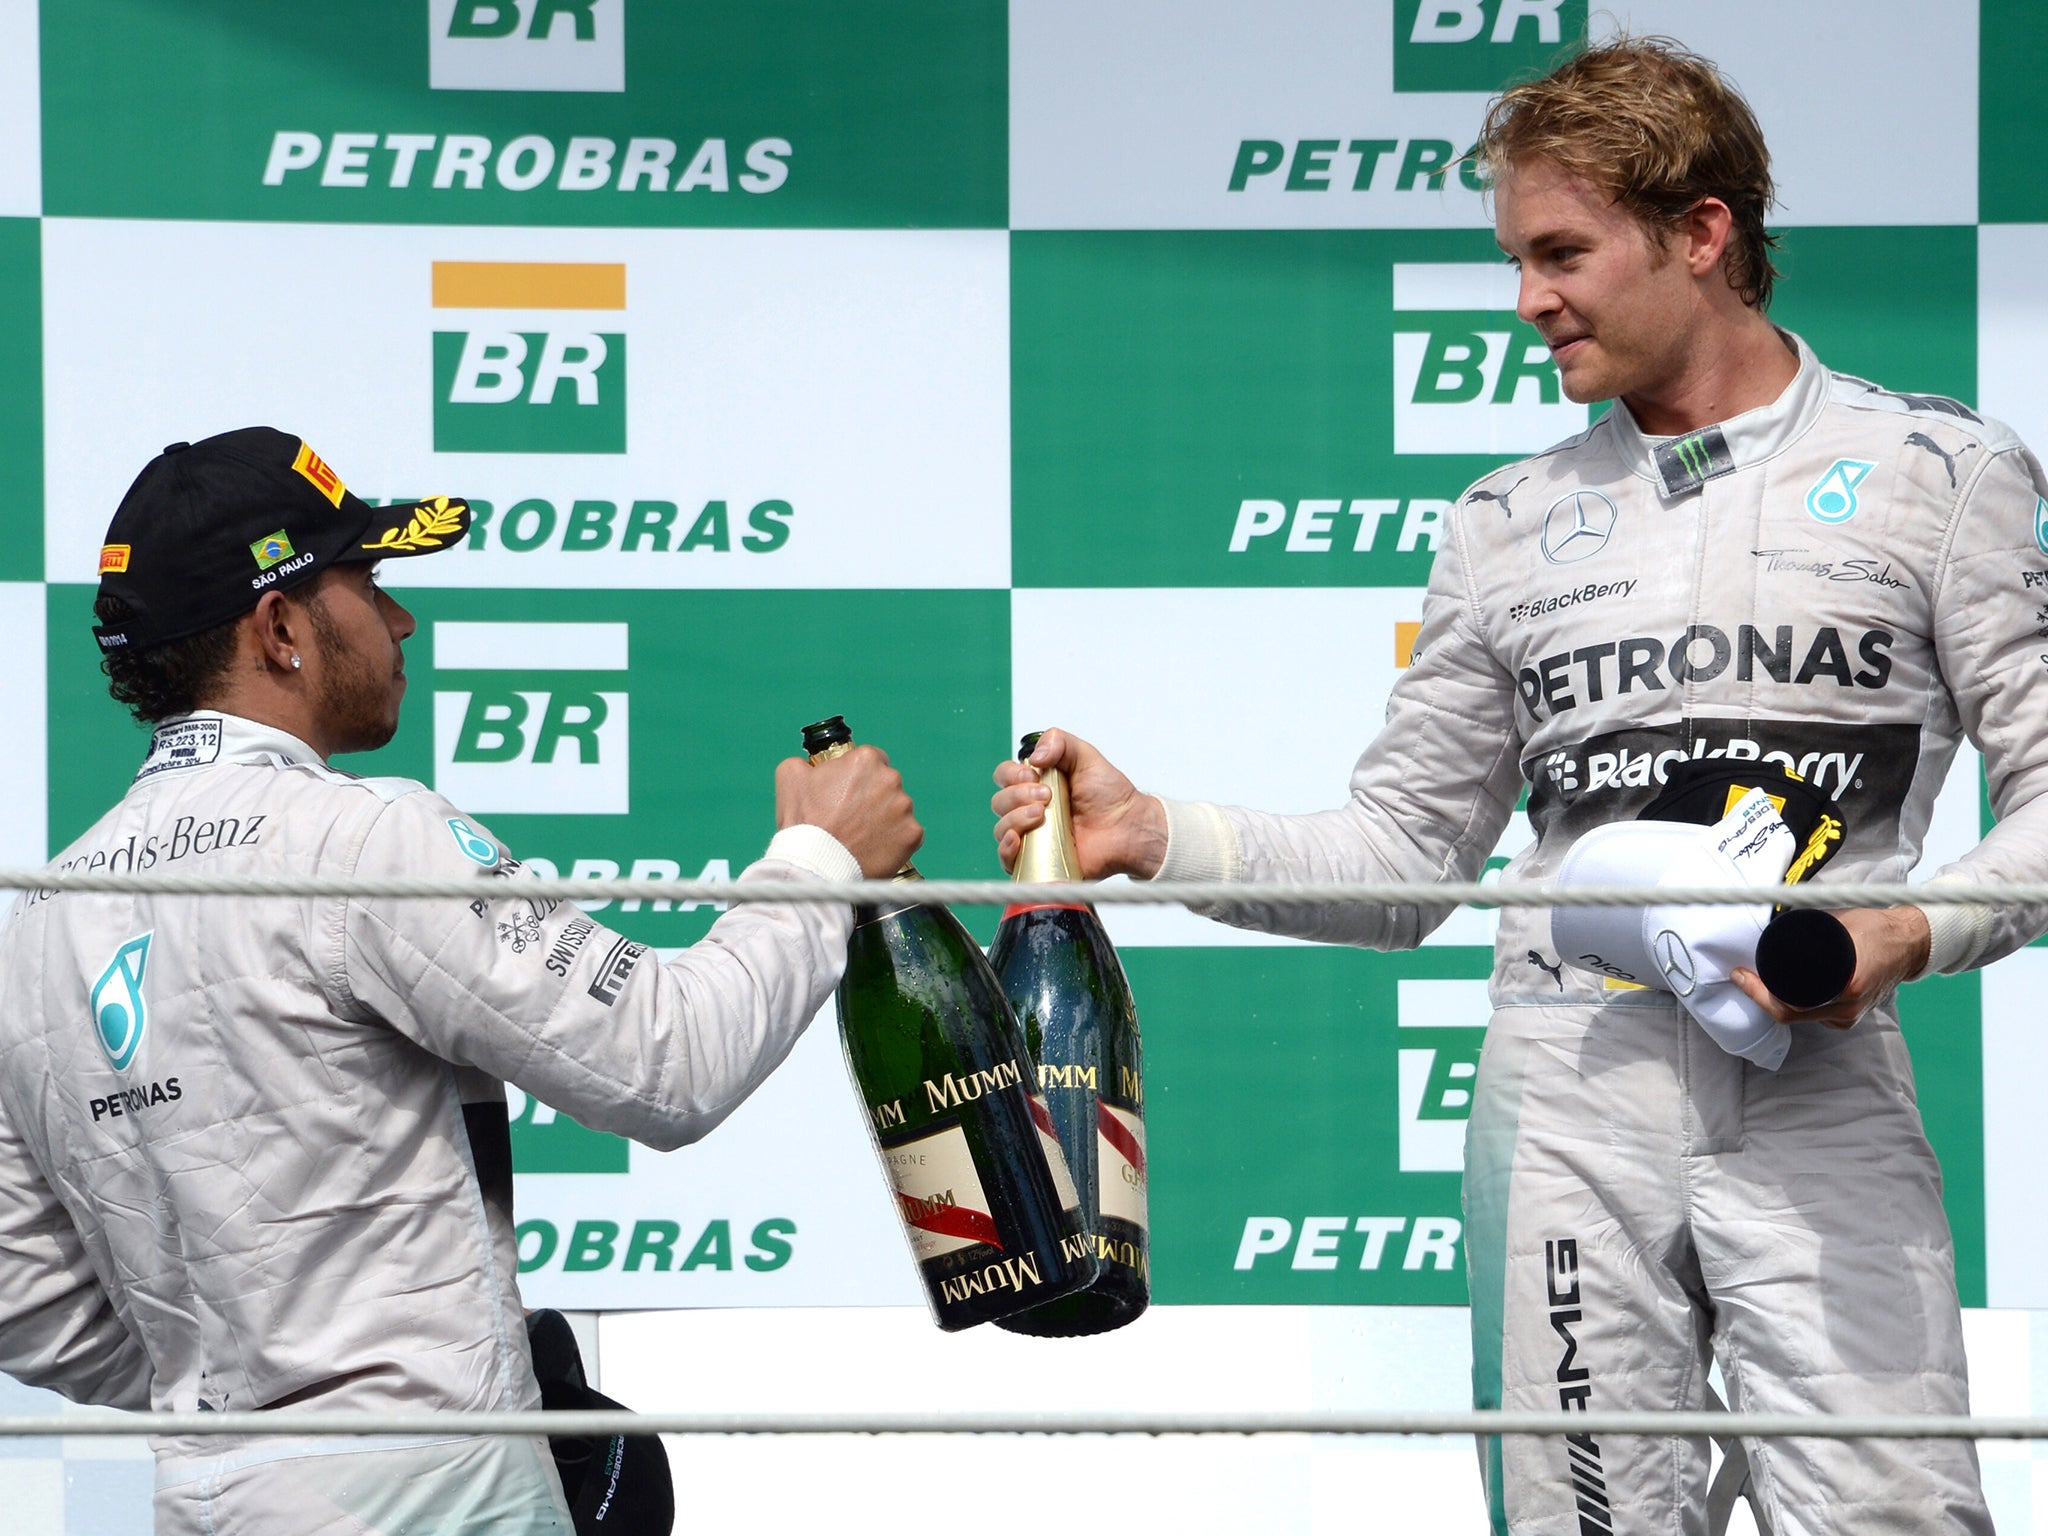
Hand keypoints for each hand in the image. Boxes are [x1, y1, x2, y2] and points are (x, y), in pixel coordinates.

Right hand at [775, 745, 922, 878]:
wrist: (816, 866)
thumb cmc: (803, 821)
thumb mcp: (790, 777)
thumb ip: (805, 762)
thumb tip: (810, 765)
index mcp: (865, 760)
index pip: (872, 760)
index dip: (858, 777)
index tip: (849, 792)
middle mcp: (891, 779)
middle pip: (886, 784)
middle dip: (873, 797)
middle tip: (852, 818)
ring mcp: (905, 808)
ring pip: (898, 810)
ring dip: (884, 819)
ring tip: (861, 836)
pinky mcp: (913, 834)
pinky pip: (906, 835)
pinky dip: (894, 842)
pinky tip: (874, 849)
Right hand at [991, 727, 1169, 878]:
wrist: (1127, 827)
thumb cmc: (1110, 795)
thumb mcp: (1086, 755)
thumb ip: (1059, 742)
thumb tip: (1033, 757)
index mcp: (1036, 785)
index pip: (1004, 776)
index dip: (1011, 775)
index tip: (1033, 775)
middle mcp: (1029, 810)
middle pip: (1000, 802)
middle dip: (1018, 795)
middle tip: (1047, 796)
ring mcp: (1032, 837)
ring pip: (1001, 829)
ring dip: (1015, 818)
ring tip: (1043, 814)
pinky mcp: (1037, 862)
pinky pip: (1007, 860)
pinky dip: (1006, 849)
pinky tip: (1017, 840)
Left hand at [1730, 904, 1931, 1029]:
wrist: (1909, 943)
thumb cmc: (1874, 928)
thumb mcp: (1837, 924)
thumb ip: (1806, 930)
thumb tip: (1770, 930)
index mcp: (1847, 985)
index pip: (1789, 1002)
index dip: (1758, 991)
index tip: (1740, 974)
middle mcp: (1848, 1007)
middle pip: (1790, 1012)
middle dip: (1762, 996)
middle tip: (1743, 976)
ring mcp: (1849, 1015)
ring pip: (1800, 1016)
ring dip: (1776, 1000)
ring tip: (1758, 979)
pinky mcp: (1849, 1016)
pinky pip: (1813, 1015)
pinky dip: (1795, 1003)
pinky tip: (1781, 989)